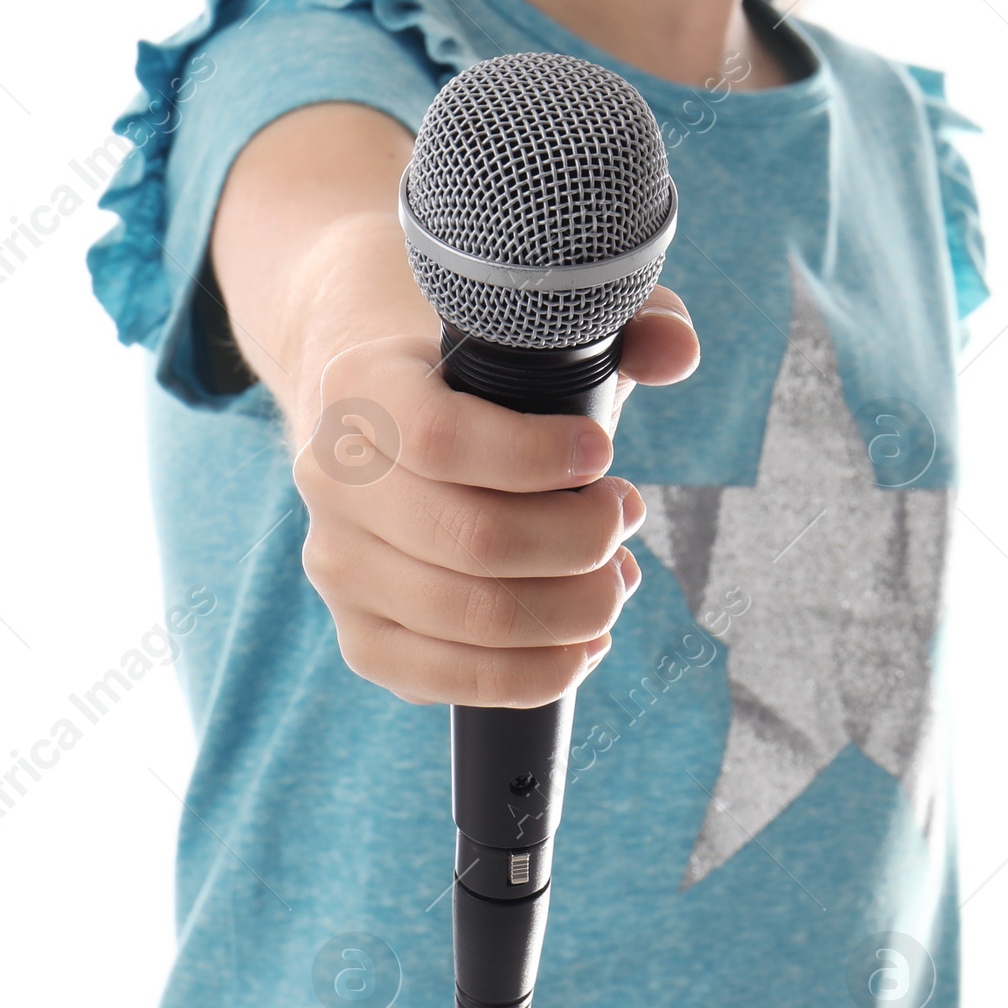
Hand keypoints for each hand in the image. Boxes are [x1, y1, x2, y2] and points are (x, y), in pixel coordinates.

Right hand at [292, 286, 698, 707]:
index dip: (537, 456)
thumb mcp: (541, 336)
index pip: (441, 438)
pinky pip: (453, 682)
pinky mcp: (362, 639)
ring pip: (472, 617)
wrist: (395, 428)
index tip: (603, 451)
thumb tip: (678, 352)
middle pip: (472, 539)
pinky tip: (585, 639)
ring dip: (575, 605)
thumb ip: (623, 325)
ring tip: (617, 572)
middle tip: (624, 513)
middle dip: (580, 537)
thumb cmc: (486, 380)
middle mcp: (329, 479)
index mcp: (358, 387)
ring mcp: (338, 567)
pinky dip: (540, 670)